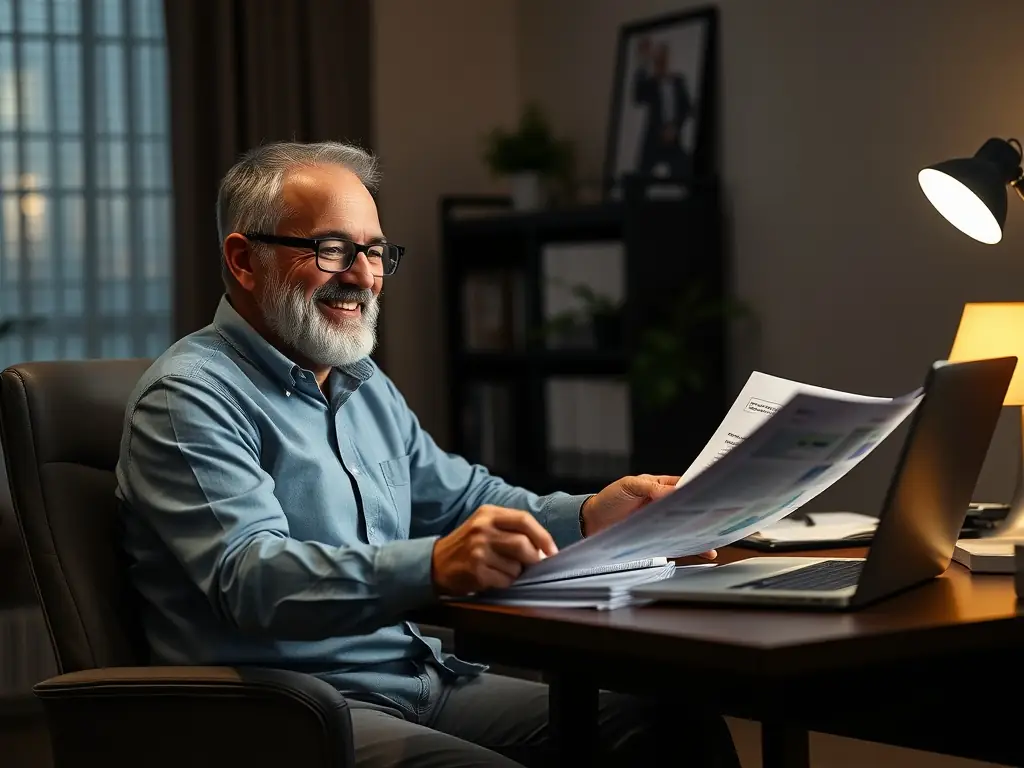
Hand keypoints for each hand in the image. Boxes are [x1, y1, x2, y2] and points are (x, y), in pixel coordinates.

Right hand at [431, 505, 558, 596]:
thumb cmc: (467, 545)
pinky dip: (504, 583)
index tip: (552, 551)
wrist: (436, 562)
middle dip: (533, 559)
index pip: (524, 520)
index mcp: (489, 513)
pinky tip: (492, 578)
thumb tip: (543, 548)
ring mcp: (478, 549)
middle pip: (523, 544)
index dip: (543, 536)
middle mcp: (483, 528)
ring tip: (502, 570)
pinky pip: (505, 580)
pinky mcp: (476, 569)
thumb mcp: (485, 526)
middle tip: (532, 566)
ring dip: (516, 573)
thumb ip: (512, 530)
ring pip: (516, 566)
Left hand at [581, 475, 716, 559]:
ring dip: (703, 531)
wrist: (591, 522)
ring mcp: (663, 522)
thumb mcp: (629, 486)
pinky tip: (706, 551)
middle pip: (692, 507)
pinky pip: (679, 542)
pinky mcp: (658, 538)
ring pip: (689, 525)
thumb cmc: (609, 499)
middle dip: (708, 511)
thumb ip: (651, 488)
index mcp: (661, 486)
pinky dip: (692, 547)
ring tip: (720, 535)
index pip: (687, 484)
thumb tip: (674, 491)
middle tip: (725, 515)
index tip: (716, 492)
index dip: (701, 487)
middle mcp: (665, 503)